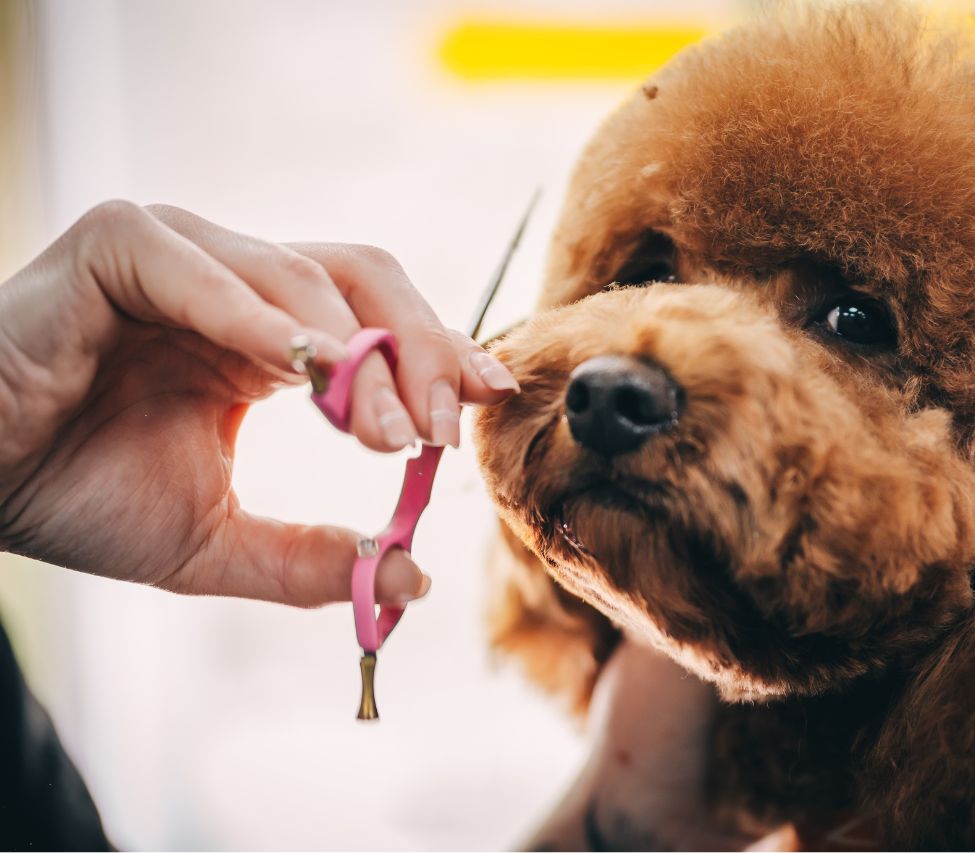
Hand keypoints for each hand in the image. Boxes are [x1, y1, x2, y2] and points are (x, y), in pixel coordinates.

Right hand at [0, 201, 519, 605]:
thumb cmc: (77, 498)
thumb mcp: (215, 543)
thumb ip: (309, 560)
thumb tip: (411, 578)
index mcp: (267, 337)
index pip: (381, 318)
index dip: (442, 350)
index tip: (492, 396)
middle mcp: (236, 284)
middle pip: (365, 279)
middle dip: (418, 350)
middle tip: (438, 429)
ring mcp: (178, 255)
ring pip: (303, 273)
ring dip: (355, 353)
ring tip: (377, 430)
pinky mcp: (116, 246)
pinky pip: (200, 267)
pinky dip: (258, 315)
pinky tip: (303, 371)